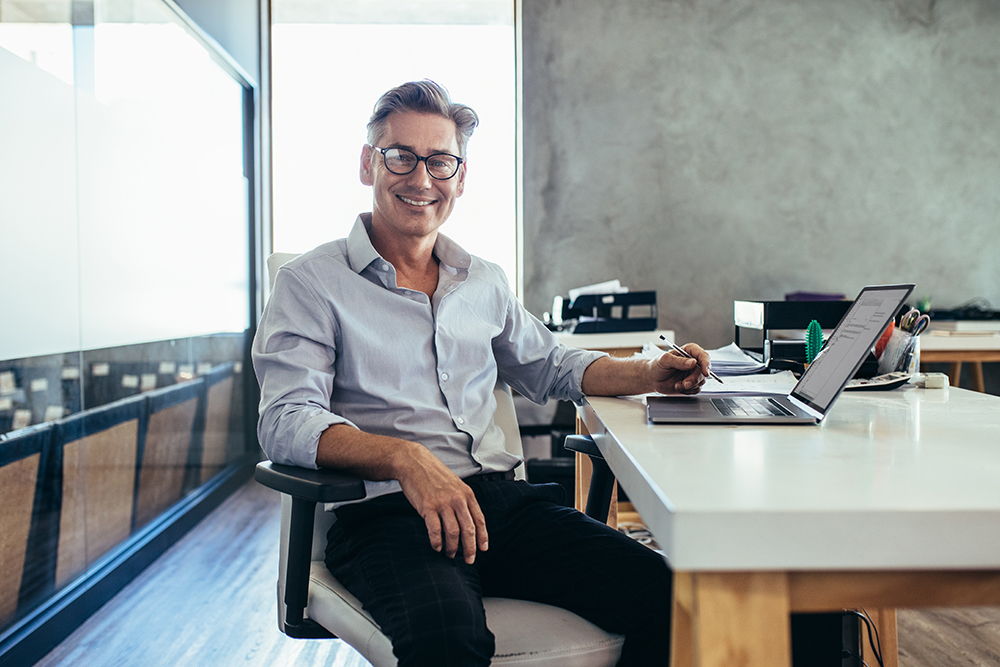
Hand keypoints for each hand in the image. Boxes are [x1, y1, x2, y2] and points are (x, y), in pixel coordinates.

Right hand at [396, 447, 488, 564]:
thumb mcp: (455, 484)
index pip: (479, 519)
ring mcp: (442, 503)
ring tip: (450, 554)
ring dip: (453, 547)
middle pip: (468, 529)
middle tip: (469, 560)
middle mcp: (457, 499)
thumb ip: (463, 500)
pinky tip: (436, 546)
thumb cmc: (434, 474)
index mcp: (467, 494)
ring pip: (453, 532)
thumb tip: (468, 520)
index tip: (483, 549)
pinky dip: (437, 542)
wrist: (414, 462)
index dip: (482, 537)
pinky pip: (435, 530)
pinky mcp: (428, 507)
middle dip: (470, 548)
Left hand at [649, 343, 710, 393]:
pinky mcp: (692, 383)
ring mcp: (694, 373)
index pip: (703, 355)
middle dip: (695, 379)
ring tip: (677, 384)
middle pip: (704, 371)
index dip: (706, 363)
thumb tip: (693, 362)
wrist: (653, 379)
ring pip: (701, 381)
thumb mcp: (665, 360)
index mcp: (689, 351)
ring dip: (690, 385)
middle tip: (685, 383)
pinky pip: (697, 389)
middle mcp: (694, 362)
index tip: (705, 372)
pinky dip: (688, 390)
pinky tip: (678, 387)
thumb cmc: (657, 366)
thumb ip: (679, 361)